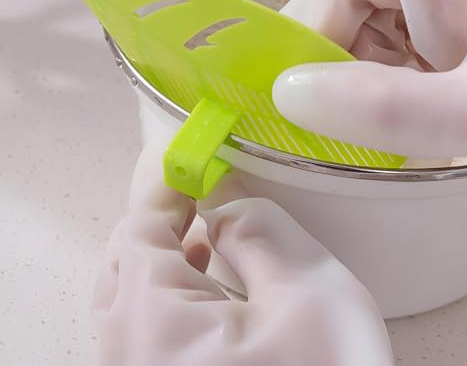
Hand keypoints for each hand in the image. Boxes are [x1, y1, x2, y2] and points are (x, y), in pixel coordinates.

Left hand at [92, 139, 393, 365]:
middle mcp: (127, 356)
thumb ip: (262, 229)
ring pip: (134, 293)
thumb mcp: (310, 295)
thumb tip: (226, 203)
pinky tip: (213, 283)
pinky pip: (150, 325)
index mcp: (150, 324)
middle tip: (203, 187)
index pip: (142, 223)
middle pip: (126, 257)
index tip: (193, 149)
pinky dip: (176, 289)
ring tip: (210, 229)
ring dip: (169, 252)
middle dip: (164, 215)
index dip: (168, 178)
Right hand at [273, 0, 466, 158]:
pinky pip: (407, 48)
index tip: (293, 95)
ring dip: (365, 79)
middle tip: (331, 119)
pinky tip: (408, 114)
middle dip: (337, 64)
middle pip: (355, 5)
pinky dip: (394, 85)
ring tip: (376, 123)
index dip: (307, 35)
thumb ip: (388, 106)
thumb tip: (290, 94)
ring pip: (379, 30)